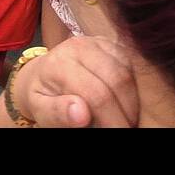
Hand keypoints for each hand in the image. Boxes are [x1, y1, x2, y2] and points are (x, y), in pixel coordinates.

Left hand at [7, 36, 140, 127]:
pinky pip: (131, 63)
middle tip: (128, 127)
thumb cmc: (42, 96)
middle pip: (117, 80)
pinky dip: (134, 84)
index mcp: (59, 64)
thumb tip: (81, 114)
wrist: (41, 75)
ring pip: (128, 71)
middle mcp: (78, 46)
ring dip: (133, 98)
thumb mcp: (41, 108)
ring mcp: (95, 41)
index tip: (118, 132)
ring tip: (126, 116)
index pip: (96, 94)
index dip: (112, 119)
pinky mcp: (109, 42)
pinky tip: (126, 99)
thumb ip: (57, 112)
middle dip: (127, 109)